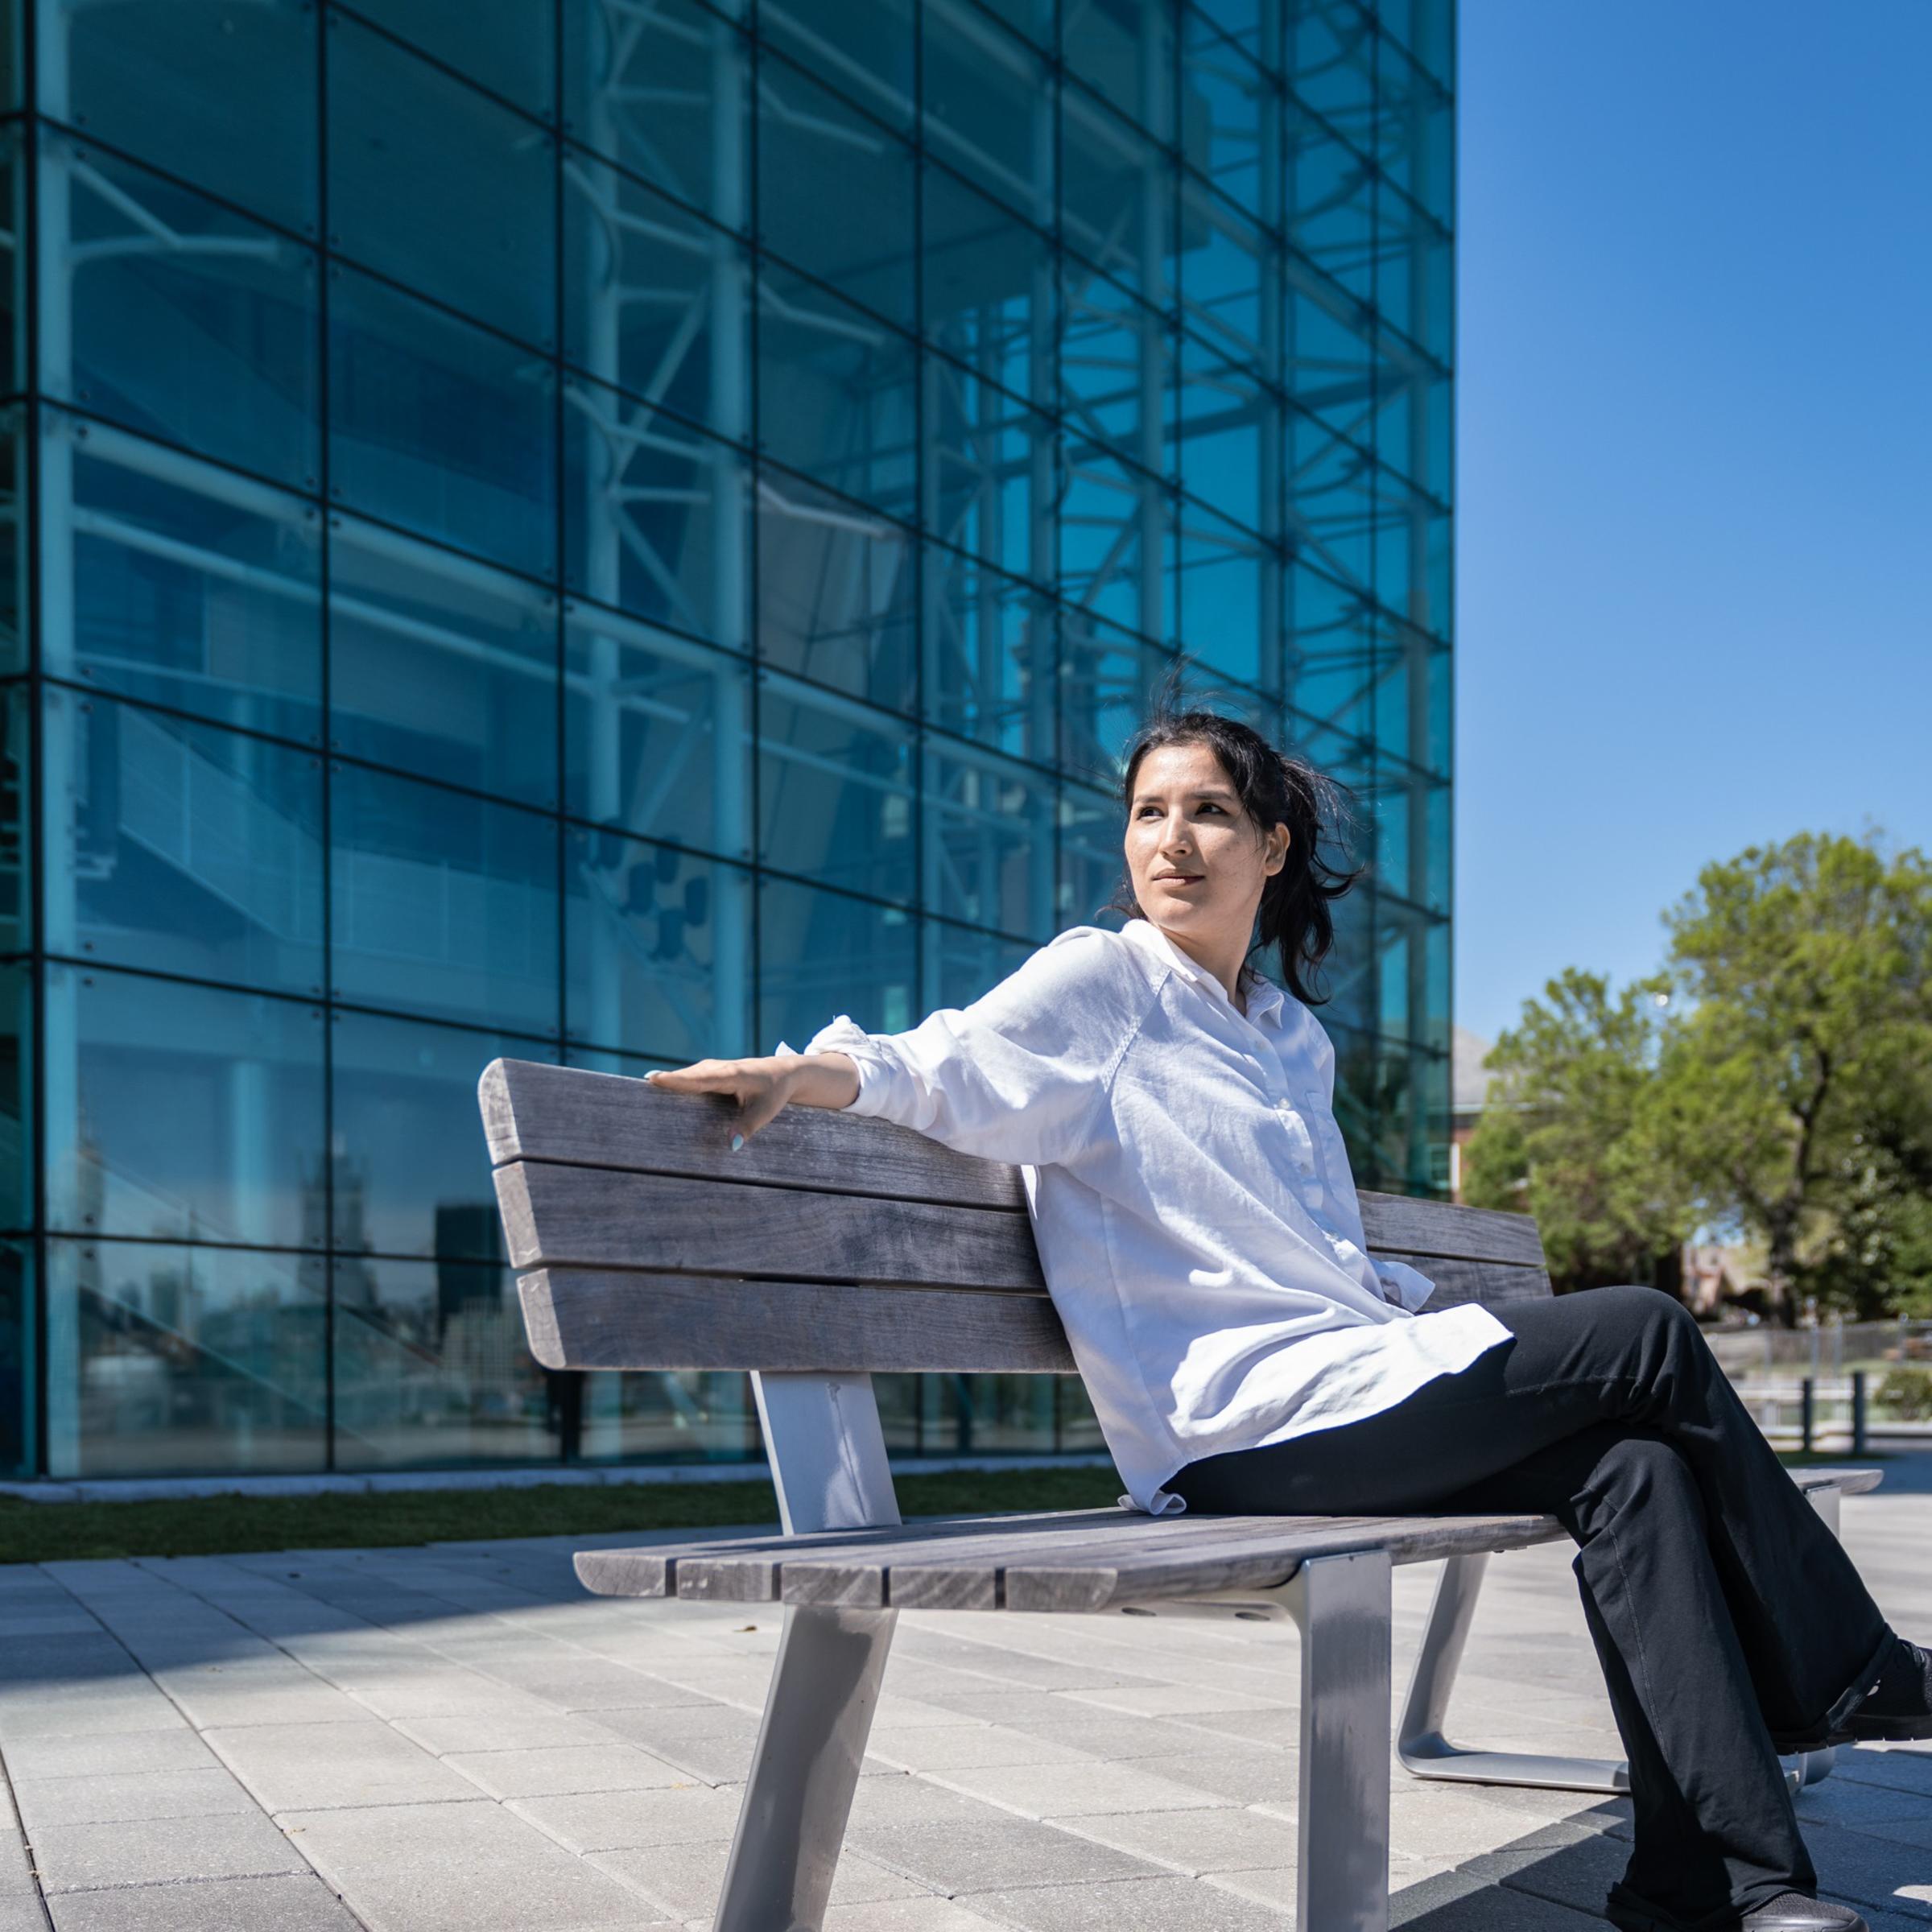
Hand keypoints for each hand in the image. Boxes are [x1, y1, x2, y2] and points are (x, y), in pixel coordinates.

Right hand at [644, 1056, 800, 1147]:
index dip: (676, 1079)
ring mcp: (712, 1069)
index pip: (699, 1078)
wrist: (784, 1073)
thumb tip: (731, 1146)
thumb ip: (748, 1127)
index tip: (653, 1080)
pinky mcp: (709, 1073)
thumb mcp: (766, 1111)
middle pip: (686, 1077)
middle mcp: (718, 1068)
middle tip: (637, 1091)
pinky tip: (657, 1093)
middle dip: (664, 1082)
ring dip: (667, 1083)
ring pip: (686, 1077)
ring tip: (641, 1094)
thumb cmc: (775, 1091)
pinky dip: (675, 1085)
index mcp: (731, 1074)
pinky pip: (689, 1079)